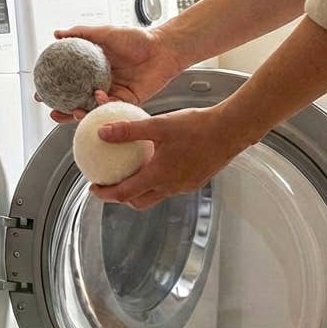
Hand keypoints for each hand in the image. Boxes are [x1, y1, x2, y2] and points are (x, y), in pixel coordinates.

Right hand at [45, 25, 185, 123]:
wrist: (163, 48)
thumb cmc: (138, 39)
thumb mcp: (105, 32)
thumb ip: (82, 33)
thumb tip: (57, 34)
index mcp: (93, 70)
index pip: (68, 84)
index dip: (53, 91)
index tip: (40, 94)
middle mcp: (101, 84)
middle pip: (77, 102)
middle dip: (63, 111)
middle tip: (52, 112)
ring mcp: (113, 94)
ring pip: (92, 109)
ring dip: (80, 113)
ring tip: (72, 112)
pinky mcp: (127, 102)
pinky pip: (111, 107)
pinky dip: (102, 104)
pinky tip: (97, 98)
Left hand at [91, 104, 249, 208]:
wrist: (232, 130)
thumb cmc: (197, 127)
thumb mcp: (158, 125)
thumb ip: (129, 130)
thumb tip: (102, 132)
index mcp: (158, 176)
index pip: (124, 194)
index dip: (106, 194)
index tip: (94, 188)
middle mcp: (171, 186)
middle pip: (138, 202)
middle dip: (120, 198)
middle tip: (109, 185)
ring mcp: (184, 186)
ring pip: (155, 196)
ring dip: (139, 191)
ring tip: (130, 175)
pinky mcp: (195, 181)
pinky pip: (170, 188)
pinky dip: (156, 183)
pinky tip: (156, 165)